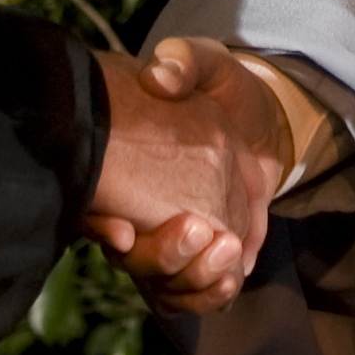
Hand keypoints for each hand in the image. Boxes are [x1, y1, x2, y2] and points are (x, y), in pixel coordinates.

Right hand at [84, 41, 292, 316]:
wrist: (261, 118)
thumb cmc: (221, 86)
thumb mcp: (204, 62)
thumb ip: (184, 61)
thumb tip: (160, 76)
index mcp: (121, 169)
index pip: (92, 207)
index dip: (99, 225)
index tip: (123, 232)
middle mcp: (136, 213)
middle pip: (132, 260)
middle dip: (162, 257)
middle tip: (199, 229)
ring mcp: (169, 239)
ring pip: (163, 286)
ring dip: (192, 278)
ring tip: (226, 252)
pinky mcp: (202, 255)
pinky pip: (195, 293)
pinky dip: (212, 292)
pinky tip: (232, 275)